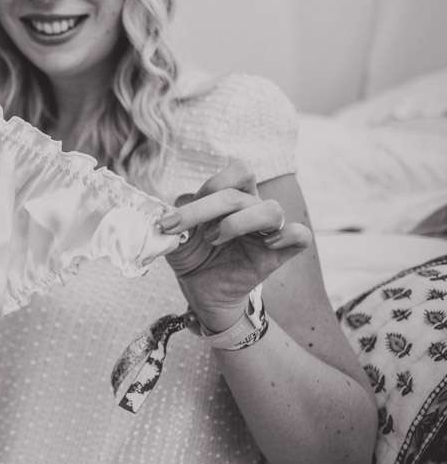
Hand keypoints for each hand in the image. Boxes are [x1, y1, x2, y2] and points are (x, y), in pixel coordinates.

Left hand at [158, 159, 312, 331]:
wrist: (201, 291)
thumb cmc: (191, 256)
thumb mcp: (175, 237)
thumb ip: (173, 220)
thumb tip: (163, 213)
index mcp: (231, 197)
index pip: (238, 172)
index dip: (210, 185)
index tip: (174, 219)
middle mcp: (252, 208)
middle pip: (240, 194)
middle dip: (205, 210)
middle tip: (191, 233)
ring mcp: (267, 231)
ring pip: (273, 210)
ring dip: (237, 224)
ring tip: (216, 240)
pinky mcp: (278, 255)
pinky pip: (301, 236)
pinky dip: (286, 236)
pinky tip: (266, 245)